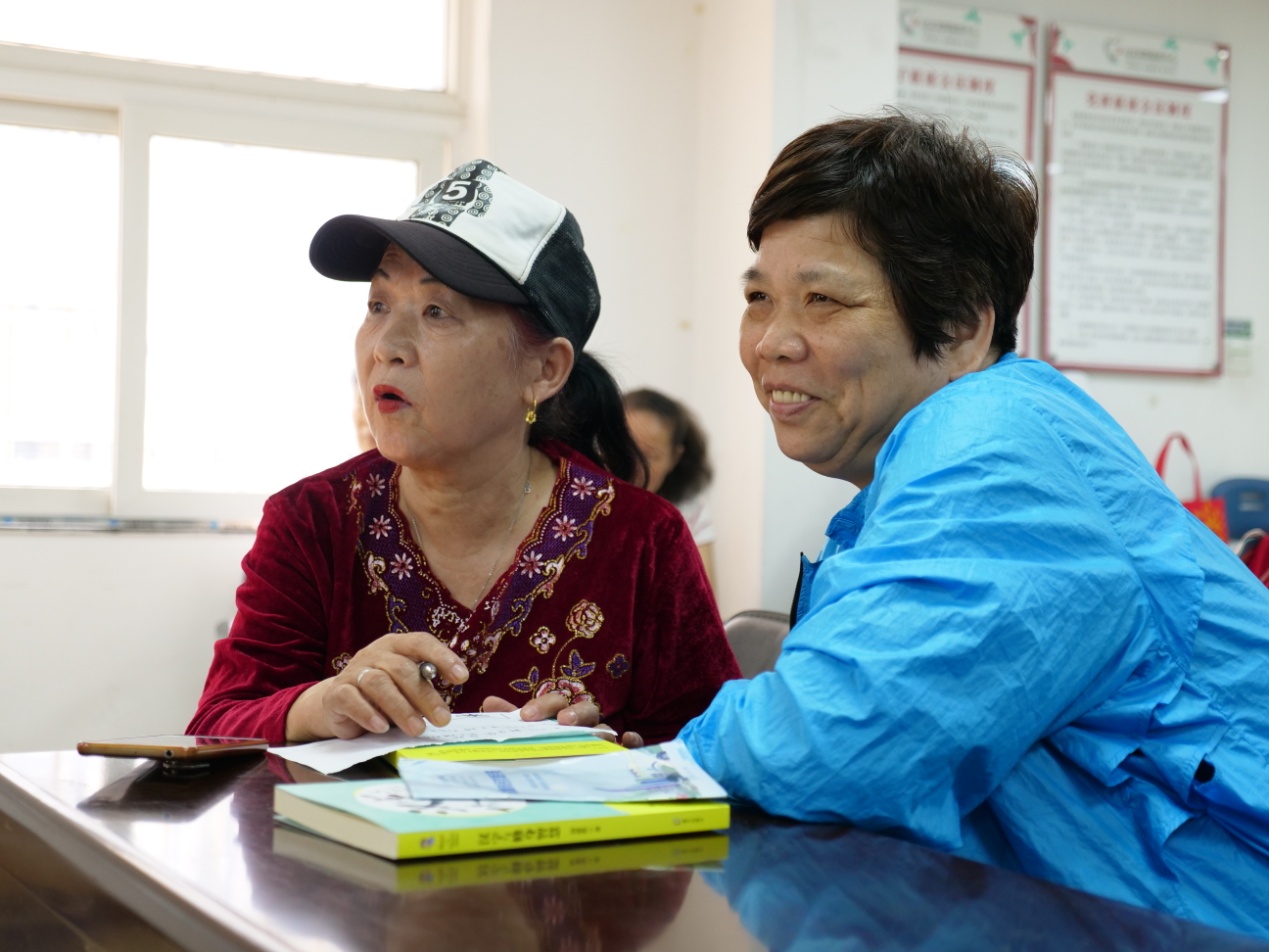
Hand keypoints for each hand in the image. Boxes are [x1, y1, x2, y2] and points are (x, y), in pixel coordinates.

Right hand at [286, 631, 467, 741]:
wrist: (338, 705)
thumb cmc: (382, 696)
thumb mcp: (405, 690)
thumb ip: (422, 692)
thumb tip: (443, 712)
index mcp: (397, 646)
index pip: (421, 642)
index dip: (442, 657)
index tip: (462, 677)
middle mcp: (375, 654)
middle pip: (402, 669)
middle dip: (425, 696)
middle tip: (442, 719)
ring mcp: (354, 671)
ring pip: (378, 683)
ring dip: (400, 708)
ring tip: (417, 729)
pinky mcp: (336, 693)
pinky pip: (352, 699)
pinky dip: (368, 713)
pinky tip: (381, 727)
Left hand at [479, 695, 643, 748]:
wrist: (575, 774)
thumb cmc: (552, 746)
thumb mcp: (532, 733)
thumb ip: (512, 719)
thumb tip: (487, 702)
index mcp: (564, 713)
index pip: (555, 701)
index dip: (542, 705)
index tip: (525, 716)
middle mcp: (586, 722)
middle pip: (584, 709)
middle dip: (574, 713)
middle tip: (562, 722)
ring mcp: (605, 736)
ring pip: (606, 726)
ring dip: (599, 729)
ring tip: (593, 736)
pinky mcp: (622, 752)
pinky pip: (633, 742)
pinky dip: (633, 739)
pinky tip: (628, 740)